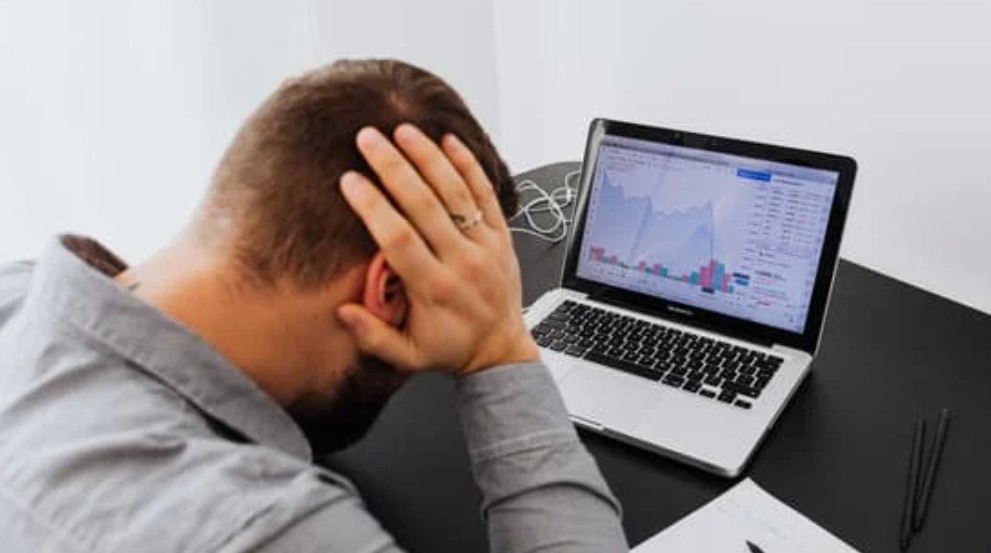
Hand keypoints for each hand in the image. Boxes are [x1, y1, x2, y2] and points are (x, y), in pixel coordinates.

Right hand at [336, 124, 538, 376]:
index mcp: (434, 290)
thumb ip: (373, 337)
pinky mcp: (503, 236)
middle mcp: (461, 263)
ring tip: (403, 130)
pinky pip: (486, 194)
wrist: (502, 351)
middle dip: (393, 167)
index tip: (350, 181)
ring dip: (428, 157)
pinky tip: (449, 141)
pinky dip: (469, 165)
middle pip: (425, 205)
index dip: (373, 207)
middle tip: (368, 138)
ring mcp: (485, 246)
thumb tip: (342, 312)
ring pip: (456, 193)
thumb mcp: (408, 357)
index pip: (399, 239)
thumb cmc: (452, 349)